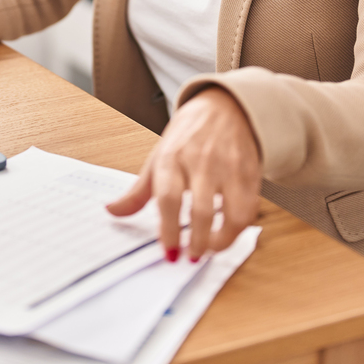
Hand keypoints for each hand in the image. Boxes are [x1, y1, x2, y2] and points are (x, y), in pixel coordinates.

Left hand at [105, 86, 261, 262]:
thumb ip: (138, 190)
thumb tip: (113, 211)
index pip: (168, 197)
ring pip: (232, 213)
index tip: (169, 252)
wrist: (226, 106)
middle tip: (190, 257)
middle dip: (197, 242)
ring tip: (209, 249)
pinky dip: (239, 228)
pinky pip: (250, 209)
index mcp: (172, 157)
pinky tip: (226, 233)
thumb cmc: (188, 135)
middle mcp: (201, 161)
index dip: (168, 230)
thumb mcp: (158, 157)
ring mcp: (228, 167)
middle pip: (200, 209)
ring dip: (221, 240)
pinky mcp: (250, 172)